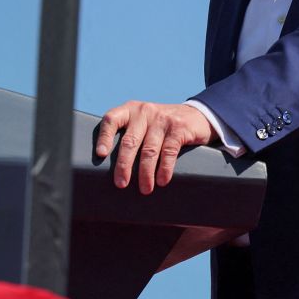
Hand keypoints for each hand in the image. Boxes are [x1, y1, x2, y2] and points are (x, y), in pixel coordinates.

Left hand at [95, 101, 214, 193]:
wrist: (197, 115)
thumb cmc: (162, 126)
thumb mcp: (143, 121)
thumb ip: (129, 133)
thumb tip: (113, 166)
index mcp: (131, 110)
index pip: (111, 120)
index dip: (104, 137)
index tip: (101, 154)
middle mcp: (144, 112)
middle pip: (130, 141)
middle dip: (124, 165)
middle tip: (121, 184)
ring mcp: (162, 119)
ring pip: (149, 150)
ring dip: (145, 173)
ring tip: (145, 189)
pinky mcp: (179, 128)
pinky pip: (169, 152)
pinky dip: (164, 169)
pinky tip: (162, 180)